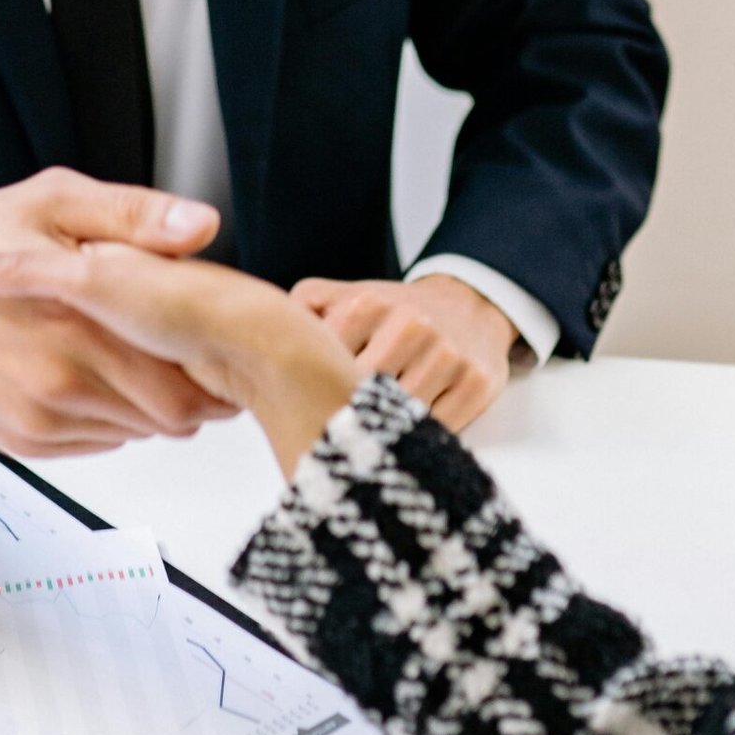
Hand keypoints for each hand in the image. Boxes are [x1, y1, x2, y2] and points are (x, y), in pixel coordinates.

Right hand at [0, 242, 359, 477]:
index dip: (213, 367)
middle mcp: (61, 384)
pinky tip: (97, 372)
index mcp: (79, 325)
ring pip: (135, 432)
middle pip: (169, 416)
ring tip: (137, 355)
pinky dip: (110, 415)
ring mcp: (41, 420)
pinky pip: (98, 441)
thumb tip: (199, 225)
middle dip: (191, 388)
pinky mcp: (25, 440)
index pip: (182, 382)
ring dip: (149, 403)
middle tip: (189, 351)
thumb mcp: (56, 202)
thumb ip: (134, 216)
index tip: (216, 343)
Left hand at [289, 273, 516, 431]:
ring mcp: (448, 353)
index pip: (322, 365)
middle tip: (332, 436)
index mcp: (367, 303)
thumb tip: (256, 350)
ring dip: (381, 431)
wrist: (468, 305)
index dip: (311, 393)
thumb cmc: (392, 313)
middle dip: (344, 417)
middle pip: (359, 396)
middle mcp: (410, 323)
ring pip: (398, 416)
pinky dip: (418, 437)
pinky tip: (404, 432)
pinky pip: (440, 428)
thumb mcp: (343, 297)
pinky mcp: (479, 381)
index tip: (305, 407)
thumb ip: (300, 313)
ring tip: (366, 435)